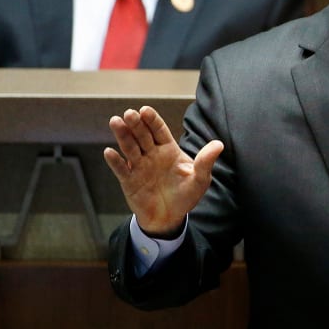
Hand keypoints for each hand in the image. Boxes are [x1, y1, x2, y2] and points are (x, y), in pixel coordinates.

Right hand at [103, 105, 222, 235]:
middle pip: (142, 135)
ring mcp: (139, 167)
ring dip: (122, 135)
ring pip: (129, 147)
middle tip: (129, 113)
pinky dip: (115, 161)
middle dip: (136, 124)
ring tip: (116, 122)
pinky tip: (109, 152)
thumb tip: (219, 144)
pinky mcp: (129, 181)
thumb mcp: (200, 179)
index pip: (159, 130)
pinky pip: (121, 169)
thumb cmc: (186, 195)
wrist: (170, 218)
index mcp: (168, 149)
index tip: (145, 110)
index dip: (152, 120)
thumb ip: (206, 161)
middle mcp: (151, 154)